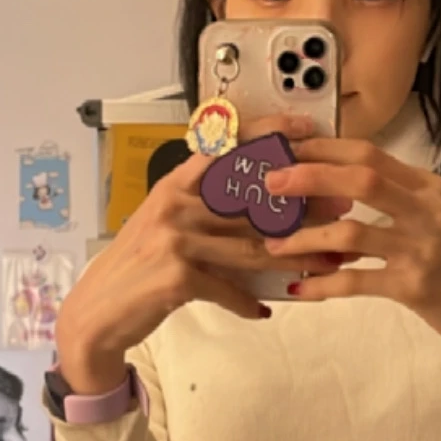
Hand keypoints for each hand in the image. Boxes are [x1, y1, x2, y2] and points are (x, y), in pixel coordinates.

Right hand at [56, 114, 343, 394]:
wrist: (97, 312)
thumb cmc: (139, 268)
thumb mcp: (167, 226)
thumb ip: (206, 211)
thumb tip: (264, 209)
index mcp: (176, 184)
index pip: (226, 147)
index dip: (268, 133)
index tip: (307, 128)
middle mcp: (175, 204)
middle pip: (253, 202)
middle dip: (303, 208)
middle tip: (342, 209)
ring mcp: (176, 238)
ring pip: (252, 248)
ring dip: (294, 260)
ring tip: (326, 265)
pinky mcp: (178, 275)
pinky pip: (228, 287)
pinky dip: (248, 302)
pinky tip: (264, 310)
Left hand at [263, 139, 440, 395]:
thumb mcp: (439, 220)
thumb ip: (398, 202)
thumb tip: (336, 191)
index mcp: (429, 188)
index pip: (371, 154)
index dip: (325, 148)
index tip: (289, 149)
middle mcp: (428, 211)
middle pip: (360, 179)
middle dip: (308, 177)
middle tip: (270, 183)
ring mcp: (422, 248)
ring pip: (350, 232)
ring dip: (305, 238)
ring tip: (273, 245)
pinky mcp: (415, 287)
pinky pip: (356, 282)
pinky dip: (322, 285)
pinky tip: (299, 289)